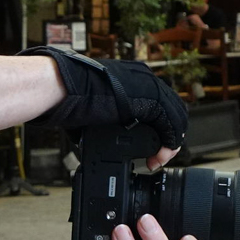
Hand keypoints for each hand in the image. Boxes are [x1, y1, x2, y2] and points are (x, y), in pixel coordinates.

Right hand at [20, 48, 186, 162]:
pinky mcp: (150, 100)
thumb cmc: (68, 97)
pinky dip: (167, 145)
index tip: (150, 149)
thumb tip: (90, 142)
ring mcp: (150, 87)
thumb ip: (102, 122)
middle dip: (167, 137)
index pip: (161, 104)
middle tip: (155, 158)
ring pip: (177, 119)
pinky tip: (156, 158)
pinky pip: (171, 126)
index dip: (159, 129)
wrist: (62, 88)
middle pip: (173, 111)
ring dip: (169, 144)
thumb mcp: (93, 110)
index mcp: (134, 78)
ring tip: (156, 161)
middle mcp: (146, 79)